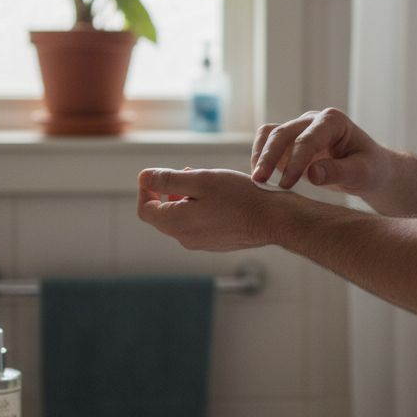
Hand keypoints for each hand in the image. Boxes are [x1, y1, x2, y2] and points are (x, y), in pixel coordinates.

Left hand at [137, 168, 293, 251]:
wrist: (273, 220)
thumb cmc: (239, 197)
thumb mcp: (200, 181)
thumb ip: (168, 180)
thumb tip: (143, 177)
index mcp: (176, 223)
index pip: (146, 209)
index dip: (146, 190)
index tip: (155, 174)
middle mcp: (185, 238)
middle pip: (162, 215)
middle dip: (167, 192)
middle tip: (186, 172)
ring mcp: (201, 243)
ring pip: (182, 219)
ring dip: (185, 199)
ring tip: (204, 181)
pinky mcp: (216, 243)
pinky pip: (198, 225)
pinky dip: (199, 209)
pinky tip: (218, 196)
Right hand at [251, 108, 389, 194]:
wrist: (369, 169)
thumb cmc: (369, 169)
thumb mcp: (361, 172)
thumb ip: (338, 172)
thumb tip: (312, 174)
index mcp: (333, 121)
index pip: (307, 139)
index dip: (295, 161)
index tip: (286, 184)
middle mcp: (313, 120)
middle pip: (283, 133)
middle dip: (269, 156)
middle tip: (260, 181)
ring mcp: (300, 129)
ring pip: (270, 135)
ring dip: (261, 155)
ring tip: (257, 180)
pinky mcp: (290, 141)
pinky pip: (268, 144)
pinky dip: (262, 158)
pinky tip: (263, 179)